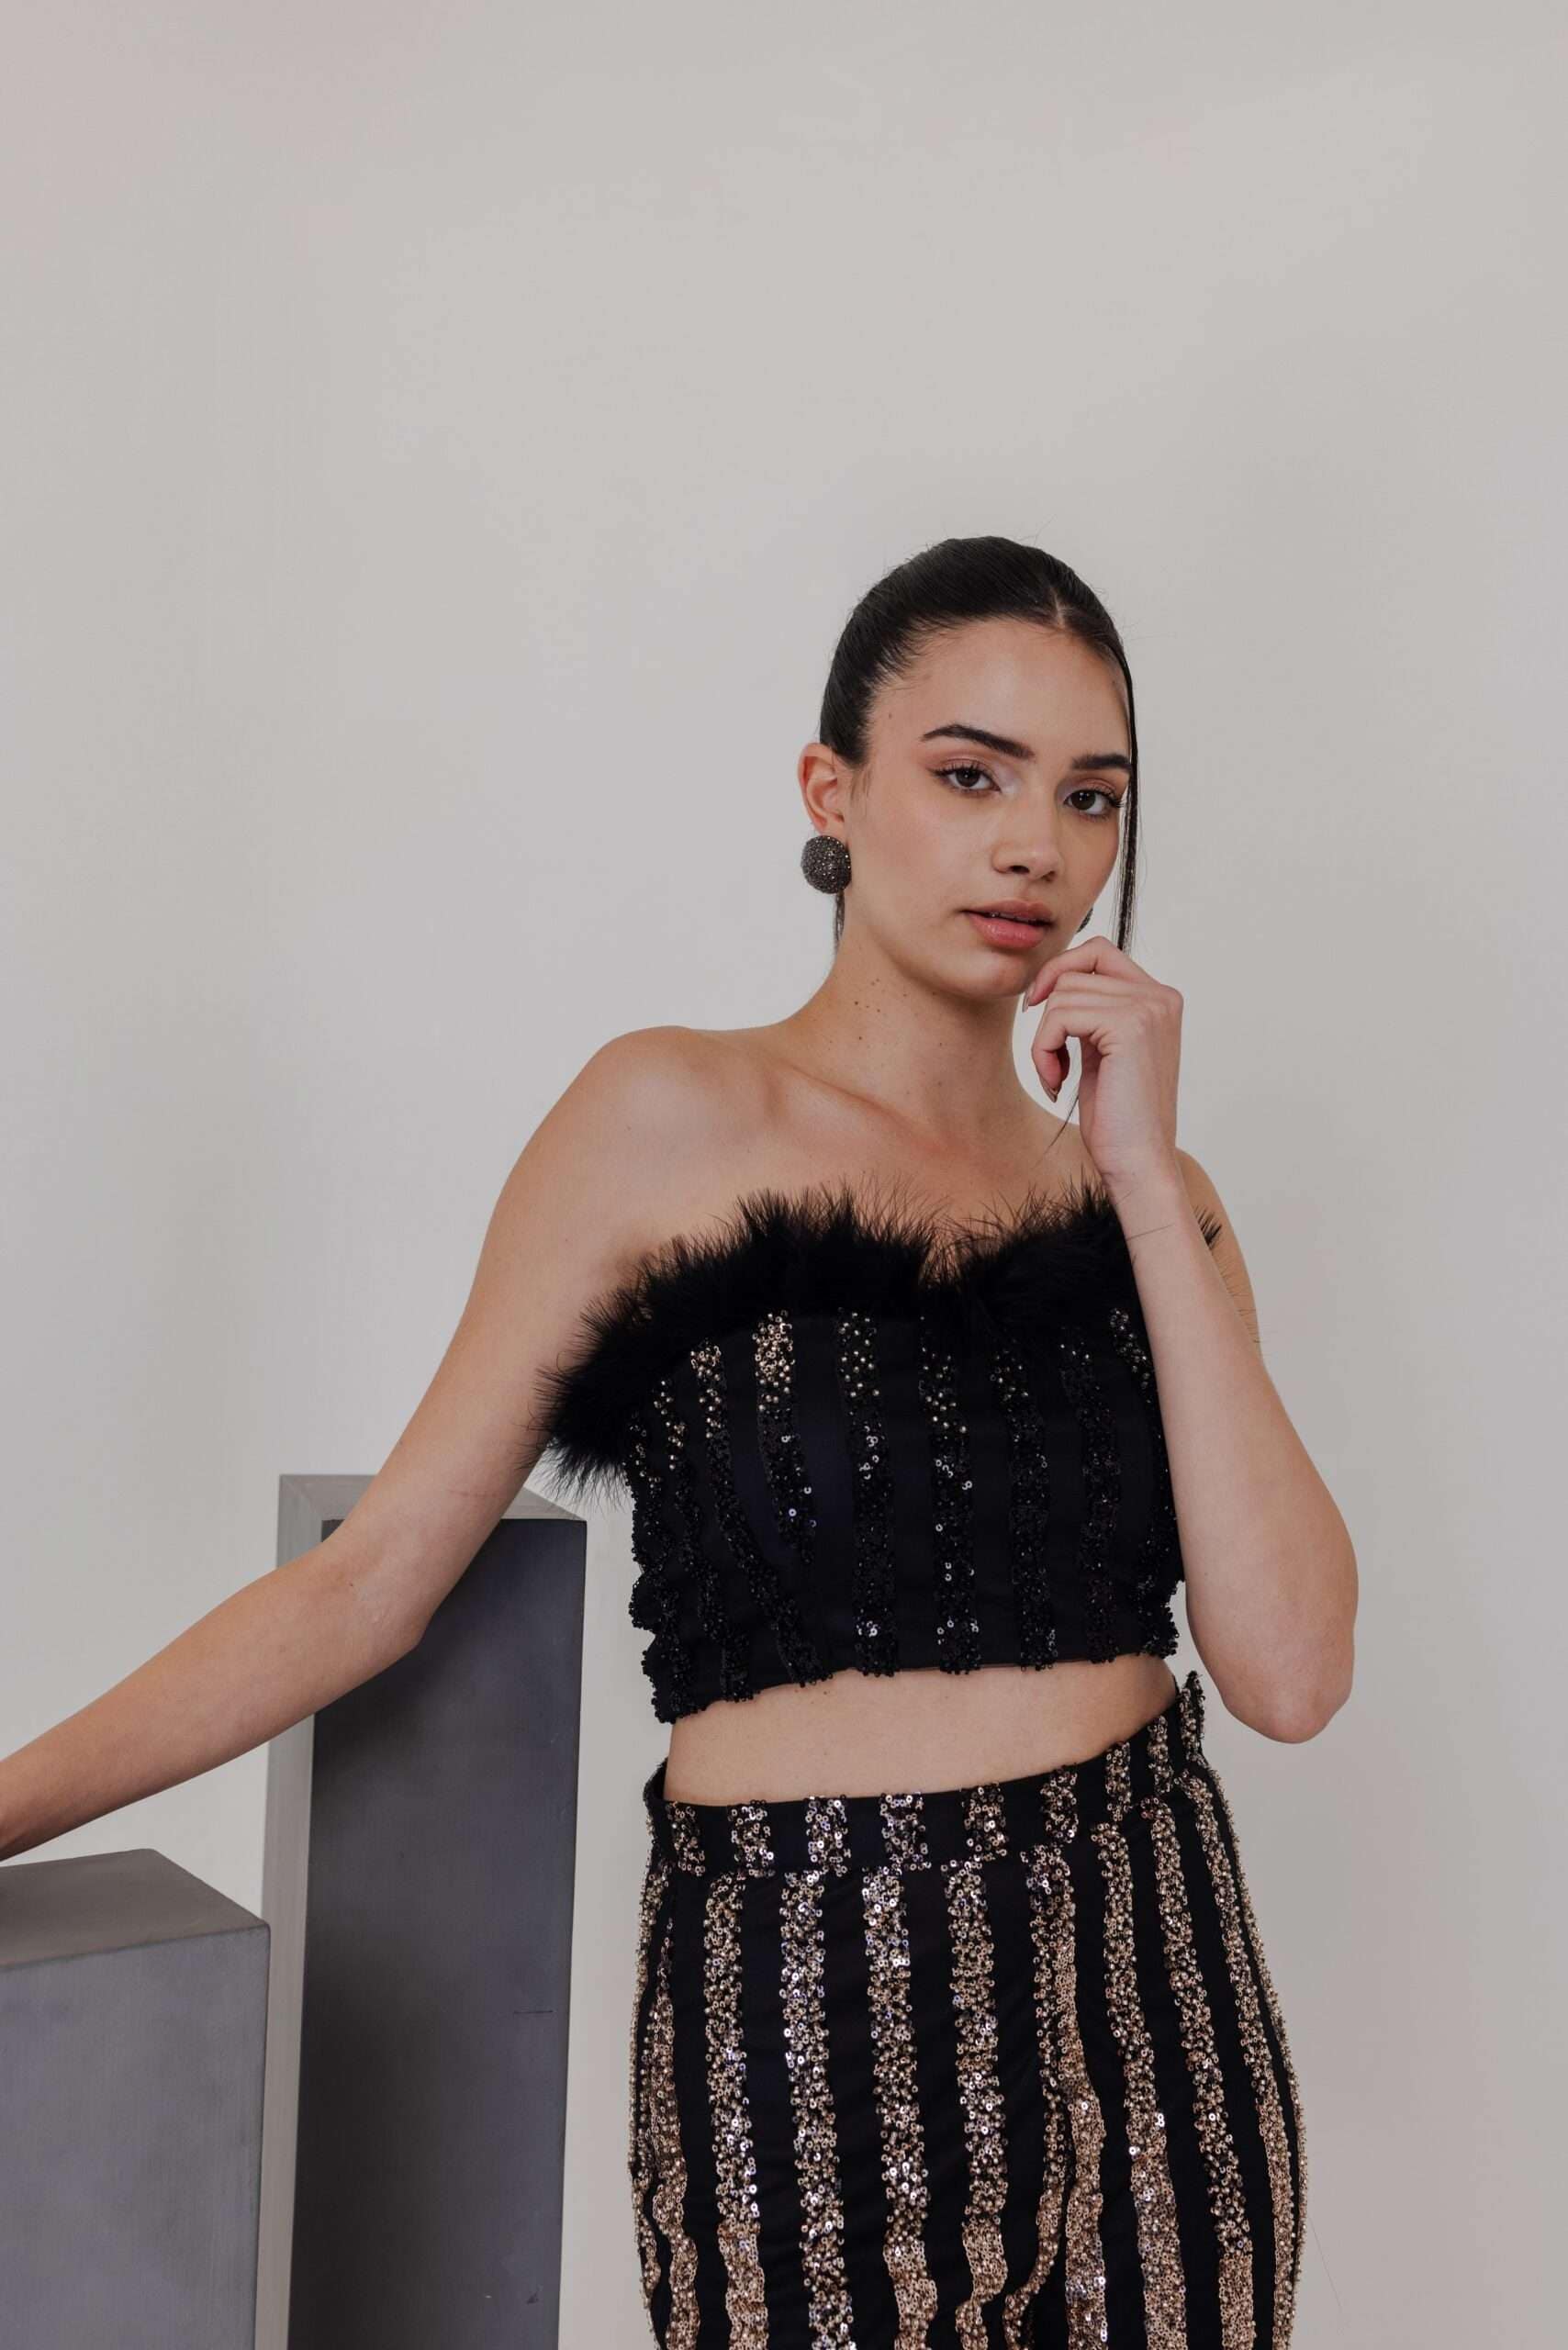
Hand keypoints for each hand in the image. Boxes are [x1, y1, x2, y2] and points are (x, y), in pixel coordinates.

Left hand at [1022, 935, 1183, 1192]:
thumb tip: (1054, 979)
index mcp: (1159, 999)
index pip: (1099, 951)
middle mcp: (1161, 996)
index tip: (1038, 1005)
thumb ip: (1092, 1012)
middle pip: (1076, 970)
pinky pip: (1059, 1016)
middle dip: (1049, 1012)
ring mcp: (1149, 1008)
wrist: (1138, 1161)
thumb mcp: (1103, 1051)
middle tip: (1046, 1055)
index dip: (1061, 970)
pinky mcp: (1130, 1026)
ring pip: (1064, 993)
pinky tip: (1056, 1081)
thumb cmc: (1117, 1117)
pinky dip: (1043, 1049)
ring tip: (1055, 1075)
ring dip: (1044, 1038)